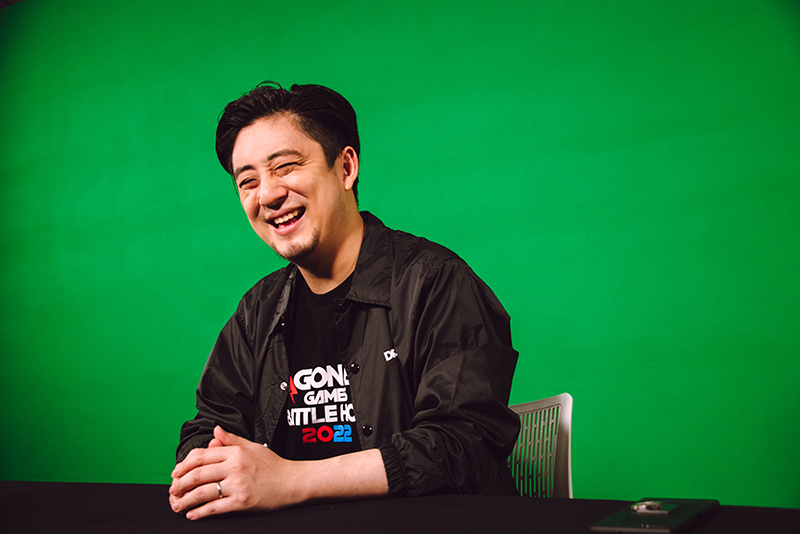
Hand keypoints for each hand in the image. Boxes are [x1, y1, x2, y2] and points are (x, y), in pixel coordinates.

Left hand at [169, 425, 299, 519]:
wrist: (292, 482)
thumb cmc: (273, 465)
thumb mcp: (252, 447)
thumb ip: (231, 440)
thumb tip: (214, 431)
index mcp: (236, 452)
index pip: (201, 456)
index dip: (184, 465)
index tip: (175, 472)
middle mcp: (235, 467)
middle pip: (197, 474)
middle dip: (179, 484)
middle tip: (172, 490)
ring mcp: (238, 485)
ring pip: (202, 493)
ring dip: (185, 501)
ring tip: (177, 505)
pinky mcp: (241, 502)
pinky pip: (214, 508)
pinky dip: (199, 512)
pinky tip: (192, 514)